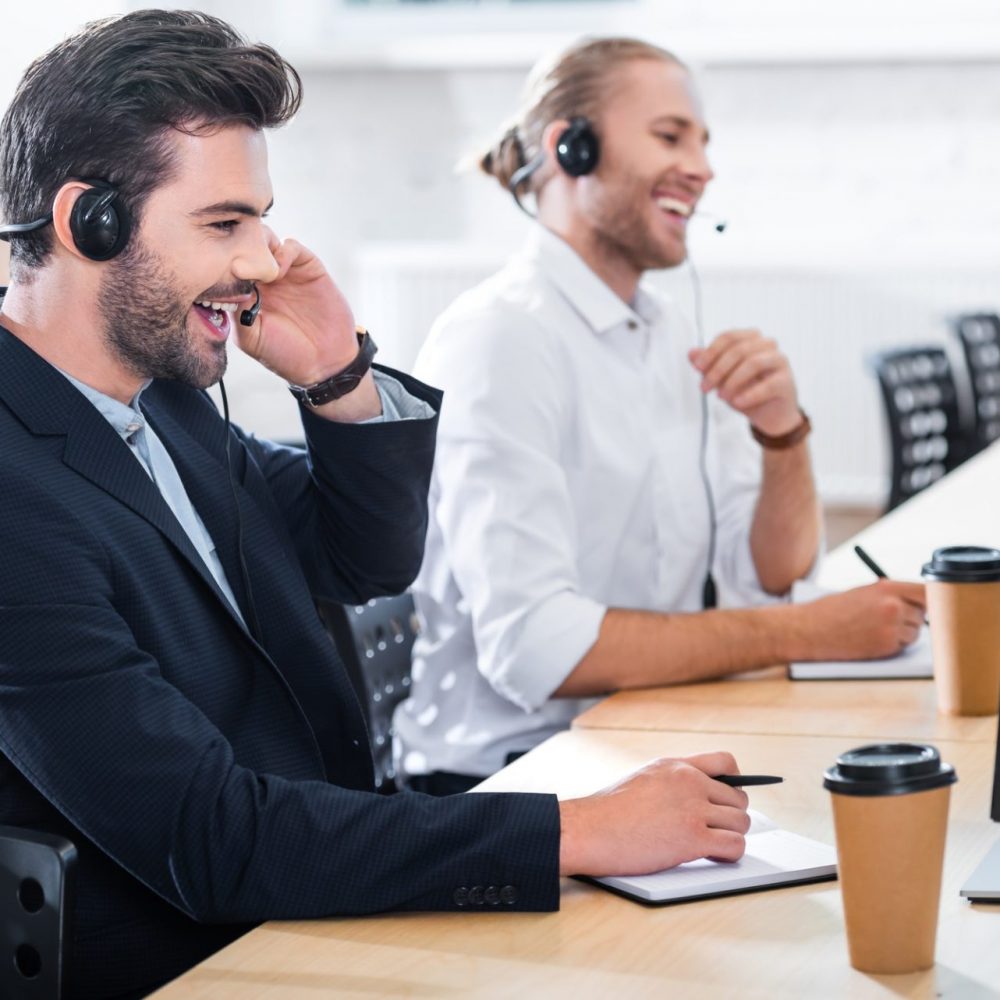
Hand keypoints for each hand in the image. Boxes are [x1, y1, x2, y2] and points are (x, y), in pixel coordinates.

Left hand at [234, 234, 359, 386]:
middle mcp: (263, 279)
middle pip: (244, 245)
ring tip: (259, 266)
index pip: (226, 264)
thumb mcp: (252, 339)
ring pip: (266, 240)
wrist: (325, 362)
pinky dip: (283, 250)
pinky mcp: (308, 269)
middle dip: (238, 247)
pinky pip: (291, 247)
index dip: (221, 262)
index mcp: (245, 293)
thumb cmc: (286, 355)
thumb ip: (237, 312)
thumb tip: (228, 282)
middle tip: (238, 263)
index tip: (219, 271)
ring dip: (259, 246)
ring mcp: (286, 272)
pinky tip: (279, 270)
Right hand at [558, 752, 749, 876]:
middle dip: (730, 817)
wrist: (588, 829)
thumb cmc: (606, 813)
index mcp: (675, 766)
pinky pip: (734, 846)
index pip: (726, 762)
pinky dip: (730, 855)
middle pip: (738, 798)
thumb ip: (672, 782)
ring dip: (731, 837)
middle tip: (714, 831)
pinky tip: (713, 856)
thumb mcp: (642, 779)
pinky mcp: (693, 837)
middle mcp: (688, 781)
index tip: (728, 798)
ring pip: (741, 822)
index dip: (735, 782)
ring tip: (712, 846)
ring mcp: (693, 808)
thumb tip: (696, 798)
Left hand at [689, 329, 800, 436]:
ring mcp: (779, 361)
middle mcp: (767, 345)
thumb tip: (691, 353)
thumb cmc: (747, 392)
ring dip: (732, 381)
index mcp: (751, 339)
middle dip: (717, 370)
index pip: (728, 337)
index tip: (698, 368)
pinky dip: (750, 394)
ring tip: (721, 397)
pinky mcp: (787, 381)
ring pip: (753, 363)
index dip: (711, 352)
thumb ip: (708, 366)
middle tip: (705, 388)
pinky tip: (738, 403)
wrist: (770, 416)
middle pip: (738, 350)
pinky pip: (768, 384)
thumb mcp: (721, 379)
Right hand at [793, 580, 925, 660]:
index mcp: (887, 587)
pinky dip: (893, 645)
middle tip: (893, 620)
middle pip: (923, 614)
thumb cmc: (833, 610)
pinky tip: (872, 639)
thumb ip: (891, 595)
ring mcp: (891, 627)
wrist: (810, 629)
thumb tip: (917, 603)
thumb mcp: (863, 592)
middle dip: (912, 618)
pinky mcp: (886, 646)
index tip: (931, 605)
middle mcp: (893, 606)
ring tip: (877, 630)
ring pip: (915, 633)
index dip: (930, 600)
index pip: (926, 592)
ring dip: (903, 633)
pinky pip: (903, 646)